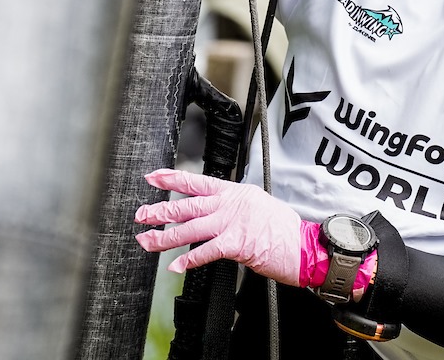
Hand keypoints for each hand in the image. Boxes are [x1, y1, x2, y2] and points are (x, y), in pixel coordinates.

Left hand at [135, 169, 301, 283]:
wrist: (302, 245)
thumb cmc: (283, 228)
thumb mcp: (257, 204)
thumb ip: (234, 205)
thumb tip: (214, 210)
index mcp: (234, 193)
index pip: (197, 182)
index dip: (172, 178)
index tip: (153, 177)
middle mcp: (230, 205)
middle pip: (187, 206)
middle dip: (159, 211)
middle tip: (141, 215)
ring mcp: (232, 223)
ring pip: (189, 229)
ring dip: (164, 237)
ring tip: (147, 241)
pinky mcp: (235, 244)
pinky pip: (205, 251)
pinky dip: (189, 260)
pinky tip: (176, 266)